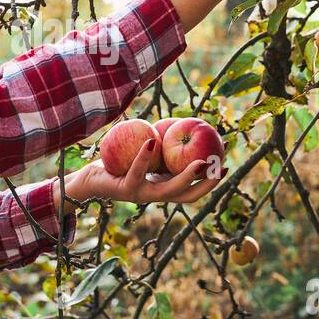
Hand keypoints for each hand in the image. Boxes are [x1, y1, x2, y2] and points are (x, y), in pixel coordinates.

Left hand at [62, 137, 222, 207]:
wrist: (91, 178)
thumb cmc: (119, 162)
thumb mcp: (145, 152)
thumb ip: (162, 144)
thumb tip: (182, 123)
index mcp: (163, 187)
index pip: (193, 189)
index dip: (212, 182)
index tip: (227, 166)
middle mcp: (155, 195)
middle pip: (187, 195)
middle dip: (207, 184)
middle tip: (220, 167)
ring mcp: (141, 194)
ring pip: (168, 191)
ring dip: (186, 178)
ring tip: (199, 162)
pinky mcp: (125, 188)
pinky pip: (137, 172)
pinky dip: (145, 157)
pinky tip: (152, 142)